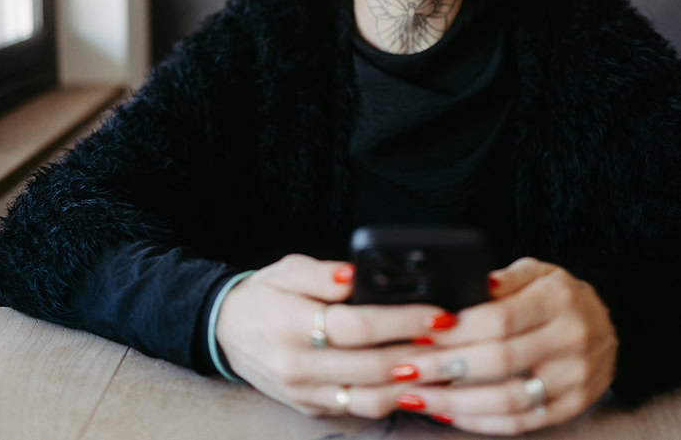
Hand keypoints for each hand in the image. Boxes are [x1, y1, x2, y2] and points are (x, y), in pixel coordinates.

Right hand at [214, 254, 457, 417]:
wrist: (224, 332)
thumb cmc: (263, 296)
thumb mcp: (287, 269)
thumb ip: (323, 273)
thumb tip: (355, 274)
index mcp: (291, 325)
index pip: (356, 326)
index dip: (402, 321)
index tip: (438, 313)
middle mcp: (297, 366)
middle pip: (371, 366)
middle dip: (420, 354)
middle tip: (456, 341)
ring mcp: (305, 393)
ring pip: (369, 398)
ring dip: (413, 385)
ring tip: (446, 365)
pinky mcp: (311, 408)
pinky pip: (358, 409)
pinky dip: (393, 399)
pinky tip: (419, 382)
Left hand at [386, 257, 617, 434]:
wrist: (612, 325)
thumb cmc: (561, 297)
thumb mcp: (537, 272)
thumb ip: (502, 279)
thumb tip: (467, 287)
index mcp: (558, 299)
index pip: (501, 318)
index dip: (457, 329)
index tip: (422, 331)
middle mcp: (571, 339)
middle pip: (500, 360)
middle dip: (445, 366)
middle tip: (406, 367)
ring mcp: (575, 378)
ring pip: (508, 399)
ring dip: (455, 401)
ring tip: (417, 395)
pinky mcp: (572, 405)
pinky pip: (521, 422)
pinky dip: (480, 421)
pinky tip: (449, 412)